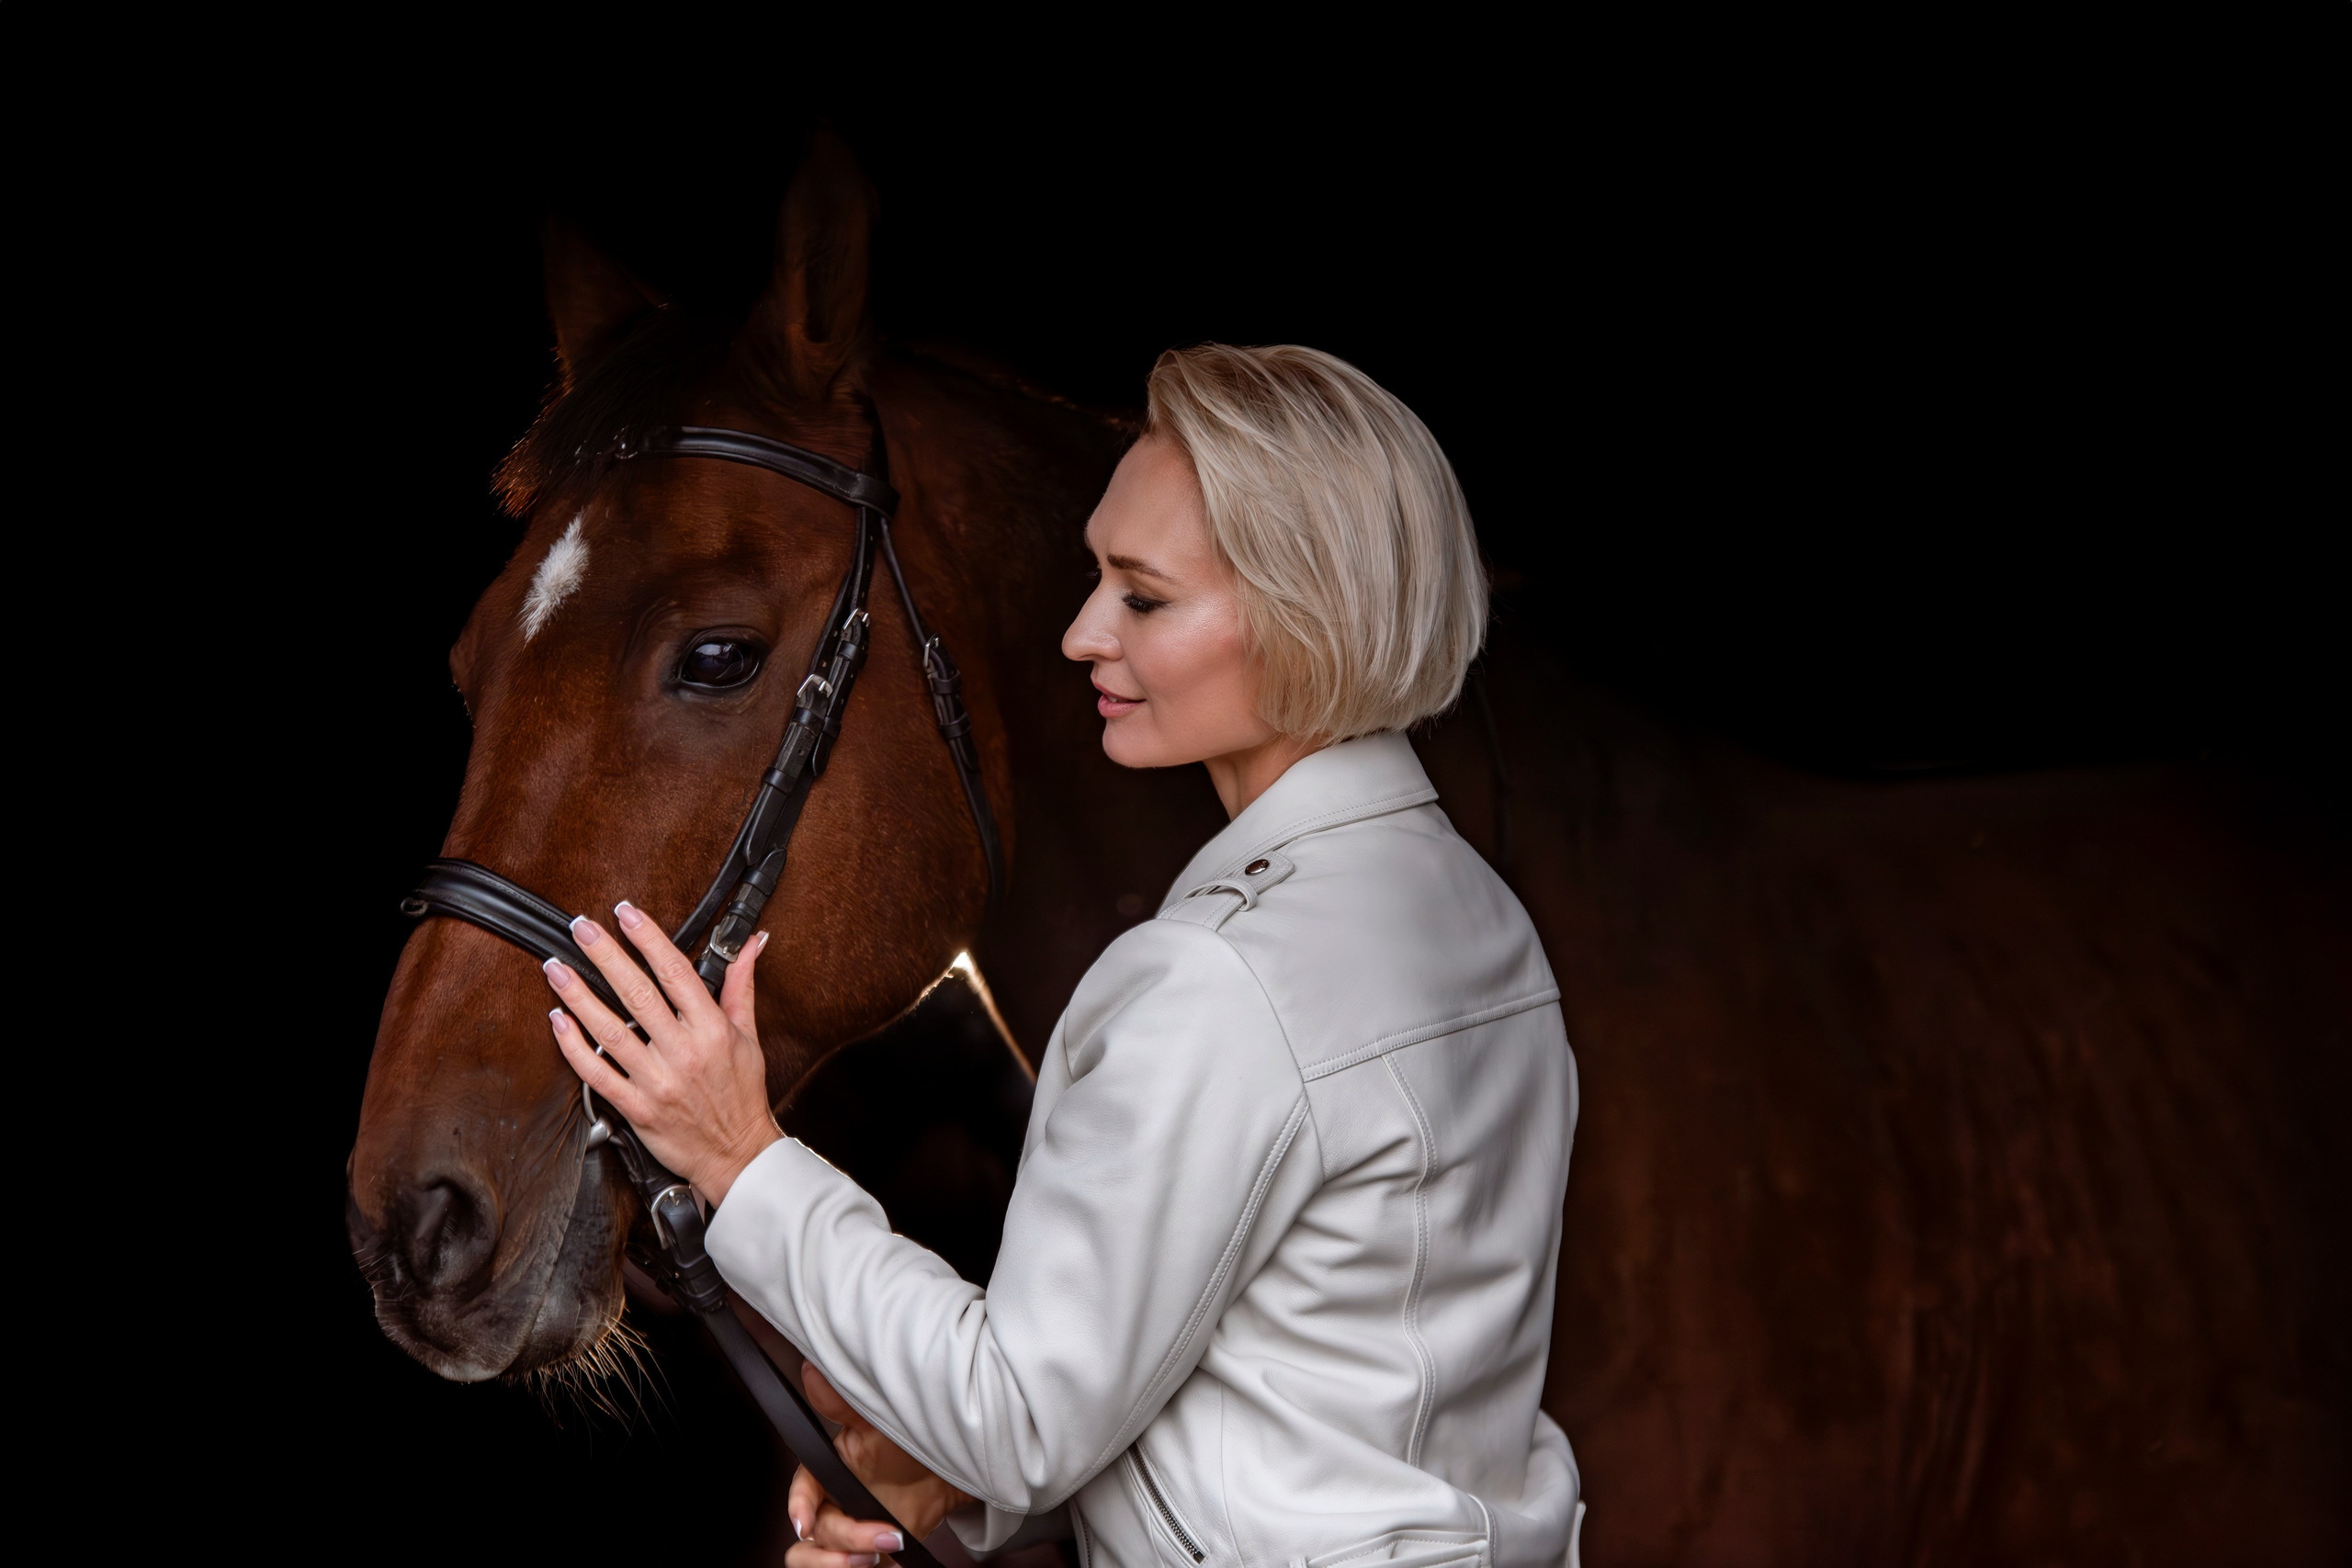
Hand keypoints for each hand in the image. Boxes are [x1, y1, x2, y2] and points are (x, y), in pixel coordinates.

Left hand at [544, 899, 780, 1203]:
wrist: (736, 1155)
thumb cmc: (742, 1095)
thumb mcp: (749, 1036)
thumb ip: (741, 986)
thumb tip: (752, 943)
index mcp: (712, 1030)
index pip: (676, 973)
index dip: (649, 939)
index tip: (627, 914)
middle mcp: (683, 1053)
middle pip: (638, 995)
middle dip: (606, 956)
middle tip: (582, 928)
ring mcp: (657, 1082)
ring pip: (609, 1032)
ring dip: (578, 996)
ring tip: (556, 968)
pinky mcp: (636, 1108)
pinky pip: (597, 1073)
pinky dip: (573, 1046)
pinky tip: (558, 1021)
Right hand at [786, 1364, 972, 1566]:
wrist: (951, 1475)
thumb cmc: (914, 1445)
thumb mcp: (880, 1421)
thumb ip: (843, 1401)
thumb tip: (814, 1371)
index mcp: (828, 1470)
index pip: (801, 1492)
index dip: (799, 1508)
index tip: (806, 1522)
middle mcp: (833, 1503)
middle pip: (813, 1533)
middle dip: (841, 1541)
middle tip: (878, 1539)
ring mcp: (848, 1531)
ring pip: (817, 1559)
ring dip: (842, 1564)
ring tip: (880, 1553)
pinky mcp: (864, 1553)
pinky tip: (887, 1562)